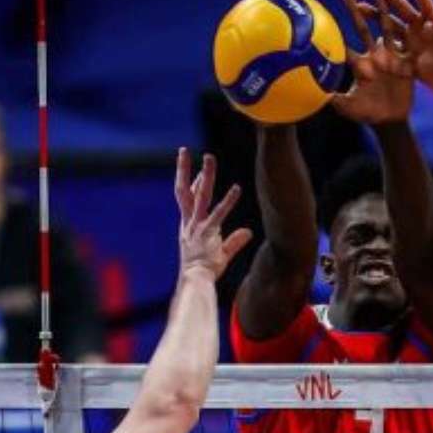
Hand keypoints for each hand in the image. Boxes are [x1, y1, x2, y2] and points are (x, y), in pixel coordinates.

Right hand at [174, 149, 251, 280]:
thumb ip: (235, 241)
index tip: (194, 169)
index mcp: (187, 226)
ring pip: (200, 196)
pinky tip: (237, 188)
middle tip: (184, 150)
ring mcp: (197, 226)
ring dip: (205, 176)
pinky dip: (228, 201)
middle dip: (184, 169)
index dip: (190, 182)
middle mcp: (190, 222)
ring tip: (209, 157)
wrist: (195, 281)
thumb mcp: (220, 253)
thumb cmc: (204, 270)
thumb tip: (248, 232)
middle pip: (184, 190)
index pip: (186, 198)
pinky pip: (218, 214)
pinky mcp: (207, 234)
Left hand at [331, 0, 415, 123]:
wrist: (391, 119)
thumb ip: (337, 101)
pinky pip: (406, 43)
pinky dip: (408, 29)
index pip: (345, 45)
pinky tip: (408, 12)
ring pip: (385, 28)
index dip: (336, 33)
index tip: (325, 17)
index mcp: (359, 65)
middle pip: (362, 29)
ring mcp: (389, 56)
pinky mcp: (404, 61)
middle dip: (355, 11)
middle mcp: (372, 56)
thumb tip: (318, 95)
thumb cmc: (368, 113)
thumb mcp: (350, 108)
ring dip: (382, 11)